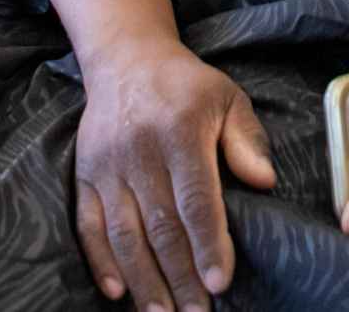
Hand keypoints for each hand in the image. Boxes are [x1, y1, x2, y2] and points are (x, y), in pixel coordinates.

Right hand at [74, 42, 275, 309]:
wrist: (126, 59)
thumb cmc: (186, 86)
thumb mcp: (226, 97)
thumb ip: (246, 139)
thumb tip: (264, 181)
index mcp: (180, 128)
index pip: (196, 197)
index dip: (208, 243)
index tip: (220, 282)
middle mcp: (140, 148)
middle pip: (160, 224)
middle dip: (180, 276)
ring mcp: (107, 163)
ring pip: (124, 233)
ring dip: (144, 280)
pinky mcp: (84, 173)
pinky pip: (89, 225)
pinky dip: (101, 262)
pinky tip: (119, 292)